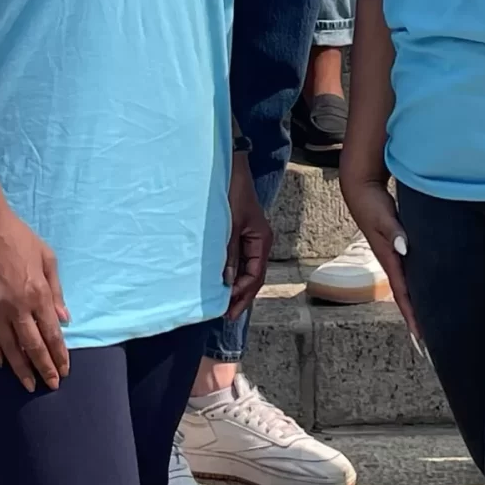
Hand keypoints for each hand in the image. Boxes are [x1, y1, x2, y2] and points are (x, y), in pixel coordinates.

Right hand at [0, 209, 71, 389]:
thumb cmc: (21, 240)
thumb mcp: (48, 260)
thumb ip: (57, 292)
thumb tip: (64, 320)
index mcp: (38, 295)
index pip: (51, 334)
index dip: (59, 356)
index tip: (64, 371)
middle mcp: (17, 307)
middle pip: (32, 346)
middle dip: (43, 368)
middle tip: (51, 385)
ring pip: (9, 347)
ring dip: (20, 368)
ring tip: (28, 384)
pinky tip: (1, 363)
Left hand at [223, 153, 272, 316]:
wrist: (229, 168)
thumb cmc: (232, 192)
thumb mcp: (230, 224)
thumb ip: (229, 253)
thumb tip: (228, 281)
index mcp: (262, 240)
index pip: (256, 275)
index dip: (243, 293)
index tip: (228, 307)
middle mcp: (259, 242)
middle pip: (253, 276)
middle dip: (241, 296)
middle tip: (226, 315)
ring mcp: (249, 238)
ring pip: (246, 269)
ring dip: (236, 286)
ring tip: (224, 304)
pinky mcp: (238, 234)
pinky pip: (238, 259)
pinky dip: (232, 273)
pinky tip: (222, 282)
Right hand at [337, 164, 420, 343]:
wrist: (359, 189)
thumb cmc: (371, 202)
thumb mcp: (382, 215)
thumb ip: (394, 230)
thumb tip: (403, 248)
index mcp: (389, 259)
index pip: (403, 294)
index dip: (412, 316)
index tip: (421, 339)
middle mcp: (391, 262)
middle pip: (406, 299)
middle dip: (416, 322)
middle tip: (429, 348)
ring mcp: (393, 257)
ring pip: (407, 289)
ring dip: (416, 308)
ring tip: (428, 328)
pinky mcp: (396, 248)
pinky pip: (409, 275)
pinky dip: (415, 289)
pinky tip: (425, 293)